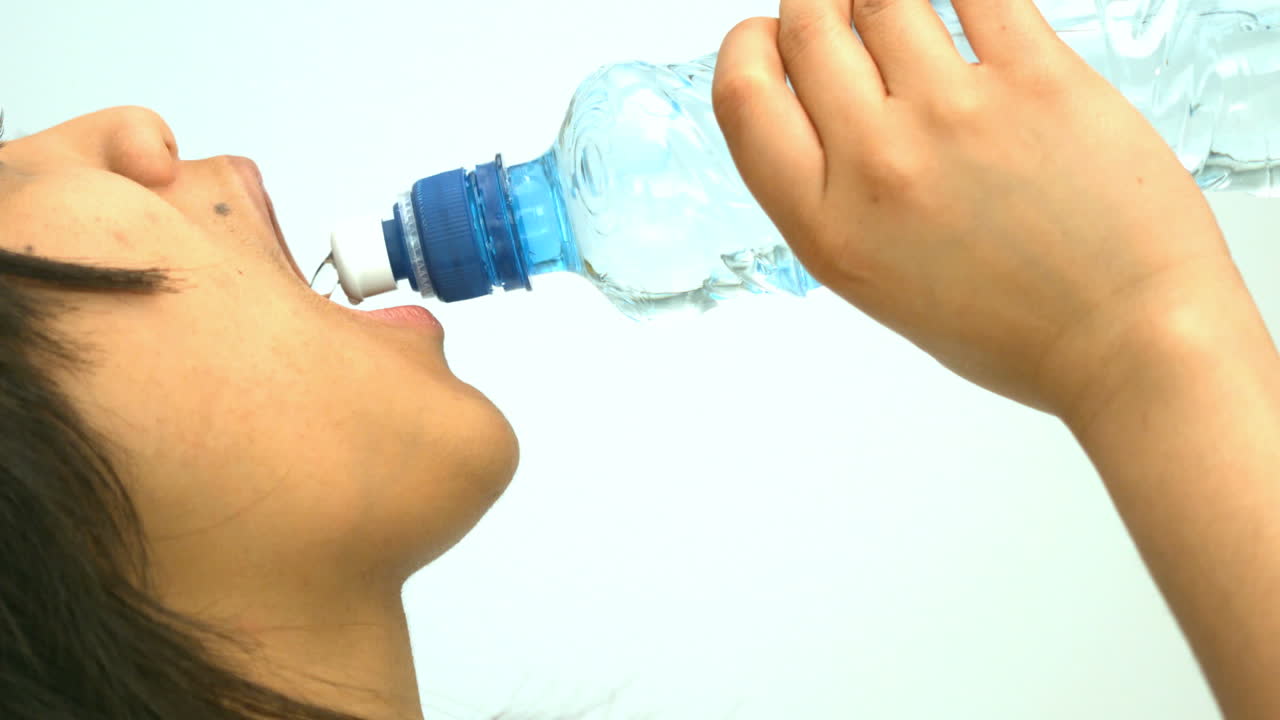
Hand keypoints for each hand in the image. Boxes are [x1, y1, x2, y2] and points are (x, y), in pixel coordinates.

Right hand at [712, 0, 1248, 420]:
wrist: (1129, 340)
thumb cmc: (1014, 328)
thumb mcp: (878, 282)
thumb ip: (835, 195)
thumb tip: (825, 103)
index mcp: (827, 226)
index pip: (742, 95)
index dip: (749, 46)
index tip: (771, 37)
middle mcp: (877, 164)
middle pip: (808, 25)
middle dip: (818, 4)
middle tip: (848, 17)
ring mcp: (954, 114)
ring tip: (910, 18)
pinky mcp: (1036, 78)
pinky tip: (968, 10)